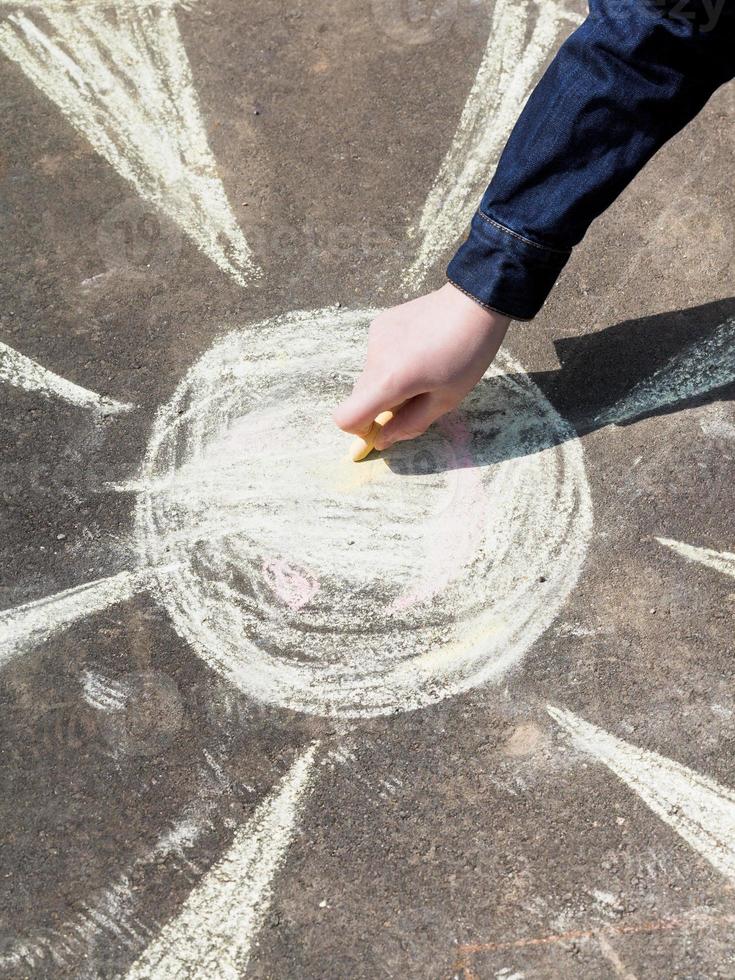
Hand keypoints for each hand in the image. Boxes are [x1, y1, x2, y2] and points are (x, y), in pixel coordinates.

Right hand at [334, 283, 510, 449]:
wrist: (475, 301)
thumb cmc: (468, 354)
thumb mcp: (446, 400)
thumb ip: (410, 424)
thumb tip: (383, 440)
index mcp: (390, 381)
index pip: (346, 418)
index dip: (360, 431)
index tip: (382, 427)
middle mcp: (374, 358)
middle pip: (361, 397)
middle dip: (382, 405)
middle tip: (418, 397)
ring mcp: (375, 338)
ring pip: (371, 376)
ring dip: (389, 382)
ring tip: (424, 368)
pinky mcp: (380, 323)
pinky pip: (378, 354)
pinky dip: (392, 361)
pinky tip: (420, 348)